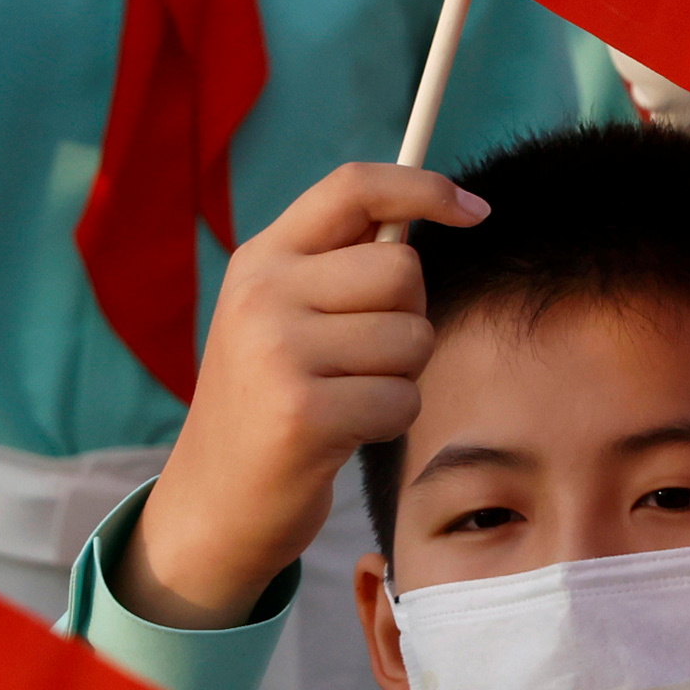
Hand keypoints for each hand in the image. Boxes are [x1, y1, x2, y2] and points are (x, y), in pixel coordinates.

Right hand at [109, 162, 490, 627]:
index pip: (353, 186)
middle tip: (363, 358)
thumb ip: (341, 265)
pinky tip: (342, 435)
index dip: (425, 188)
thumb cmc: (271, 402)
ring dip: (400, 377)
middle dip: (408, 316)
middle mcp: (263, 294)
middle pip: (402, 269)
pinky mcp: (303, 414)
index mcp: (261, 258)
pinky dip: (389, 421)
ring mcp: (278, 352)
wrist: (212, 503)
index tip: (477, 211)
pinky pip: (402, 398)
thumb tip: (443, 210)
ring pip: (411, 337)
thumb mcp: (282, 316)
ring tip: (345, 398)